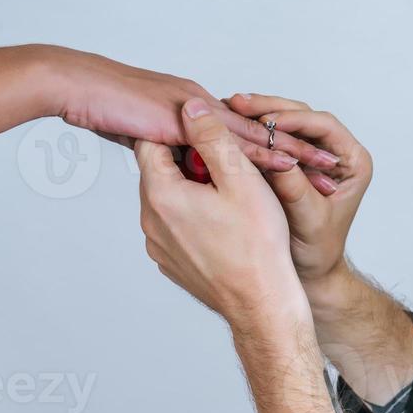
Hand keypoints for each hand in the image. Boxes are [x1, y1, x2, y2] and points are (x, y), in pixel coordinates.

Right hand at [40, 46, 340, 177]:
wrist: (76, 86)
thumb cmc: (99, 108)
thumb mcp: (136, 135)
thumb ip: (159, 151)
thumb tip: (170, 170)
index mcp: (199, 112)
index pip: (248, 137)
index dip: (277, 153)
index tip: (307, 173)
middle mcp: (209, 106)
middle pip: (265, 134)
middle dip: (301, 154)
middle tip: (335, 172)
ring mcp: (204, 109)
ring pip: (262, 135)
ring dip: (296, 153)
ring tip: (330, 171)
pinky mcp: (195, 118)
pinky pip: (235, 140)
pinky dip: (265, 153)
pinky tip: (292, 166)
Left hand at [134, 98, 309, 329]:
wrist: (262, 304)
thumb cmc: (258, 245)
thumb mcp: (240, 178)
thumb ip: (211, 137)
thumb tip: (189, 107)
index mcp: (161, 195)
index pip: (150, 141)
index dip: (177, 130)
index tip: (203, 131)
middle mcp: (149, 221)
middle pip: (160, 170)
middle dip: (189, 160)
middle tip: (228, 164)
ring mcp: (158, 245)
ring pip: (168, 199)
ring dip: (193, 189)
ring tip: (231, 195)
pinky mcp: (171, 262)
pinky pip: (175, 226)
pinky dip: (194, 216)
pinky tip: (226, 223)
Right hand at [221, 93, 372, 288]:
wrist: (310, 271)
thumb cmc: (316, 251)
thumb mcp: (309, 219)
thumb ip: (295, 188)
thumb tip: (275, 156)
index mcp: (351, 162)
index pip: (323, 125)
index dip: (293, 118)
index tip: (265, 120)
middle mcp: (333, 152)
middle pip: (302, 116)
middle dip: (269, 108)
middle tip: (238, 102)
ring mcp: (310, 154)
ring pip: (283, 122)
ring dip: (255, 115)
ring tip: (227, 107)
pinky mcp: (290, 160)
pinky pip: (270, 137)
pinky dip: (249, 131)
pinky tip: (225, 125)